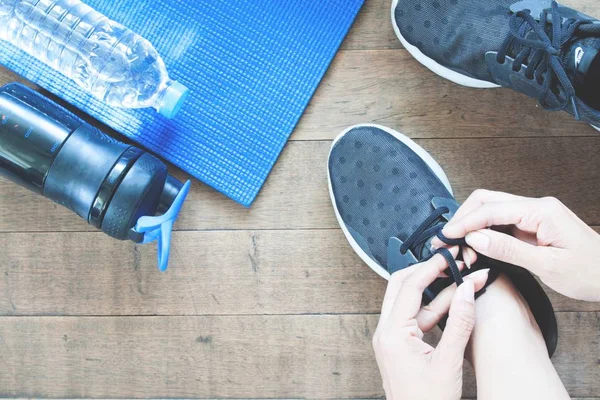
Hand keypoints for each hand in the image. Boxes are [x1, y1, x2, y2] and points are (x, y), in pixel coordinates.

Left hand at [373, 249, 488, 399]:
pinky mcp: (401, 346)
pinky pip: (416, 318)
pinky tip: (454, 301)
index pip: (409, 287)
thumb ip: (459, 324)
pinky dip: (435, 308)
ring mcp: (392, 339)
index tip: (448, 255)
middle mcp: (386, 333)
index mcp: (392, 334)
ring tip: (461, 279)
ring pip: (410, 302)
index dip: (431, 268)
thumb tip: (468, 290)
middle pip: (402, 287)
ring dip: (435, 290)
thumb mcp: (448, 362)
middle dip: (427, 271)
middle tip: (450, 260)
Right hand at [436, 189, 599, 301]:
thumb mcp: (548, 266)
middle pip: (487, 201)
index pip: (491, 210)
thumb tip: (475, 238)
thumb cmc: (590, 272)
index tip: (445, 237)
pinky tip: (475, 246)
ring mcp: (534, 214)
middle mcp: (536, 206)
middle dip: (463, 218)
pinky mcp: (533, 225)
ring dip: (471, 225)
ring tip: (458, 247)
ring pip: (491, 209)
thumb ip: (509, 249)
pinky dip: (483, 232)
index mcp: (541, 211)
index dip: (464, 223)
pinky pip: (501, 222)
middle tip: (445, 240)